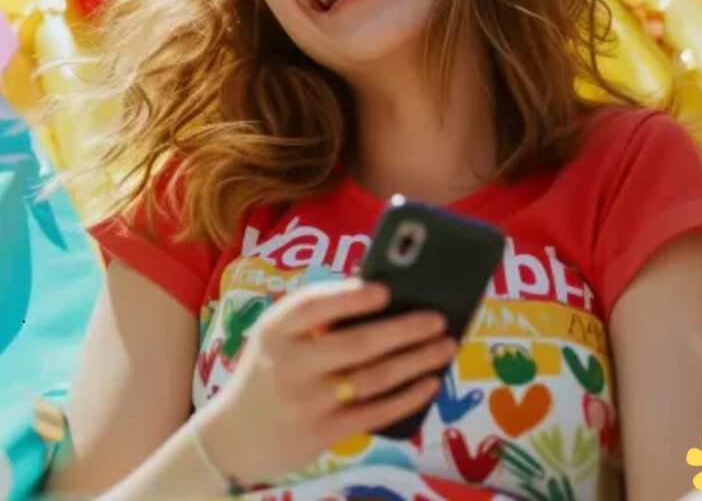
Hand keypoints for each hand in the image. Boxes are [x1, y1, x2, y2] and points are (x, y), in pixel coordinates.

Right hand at [200, 279, 455, 485]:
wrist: (233, 436)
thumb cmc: (270, 369)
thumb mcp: (277, 336)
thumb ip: (316, 317)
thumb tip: (382, 294)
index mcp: (275, 329)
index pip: (312, 306)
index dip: (349, 297)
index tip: (385, 289)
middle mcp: (289, 364)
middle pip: (356, 344)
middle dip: (404, 330)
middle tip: (438, 318)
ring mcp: (307, 402)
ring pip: (373, 378)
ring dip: (416, 361)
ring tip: (446, 346)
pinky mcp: (322, 433)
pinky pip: (374, 412)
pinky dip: (407, 397)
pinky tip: (430, 383)